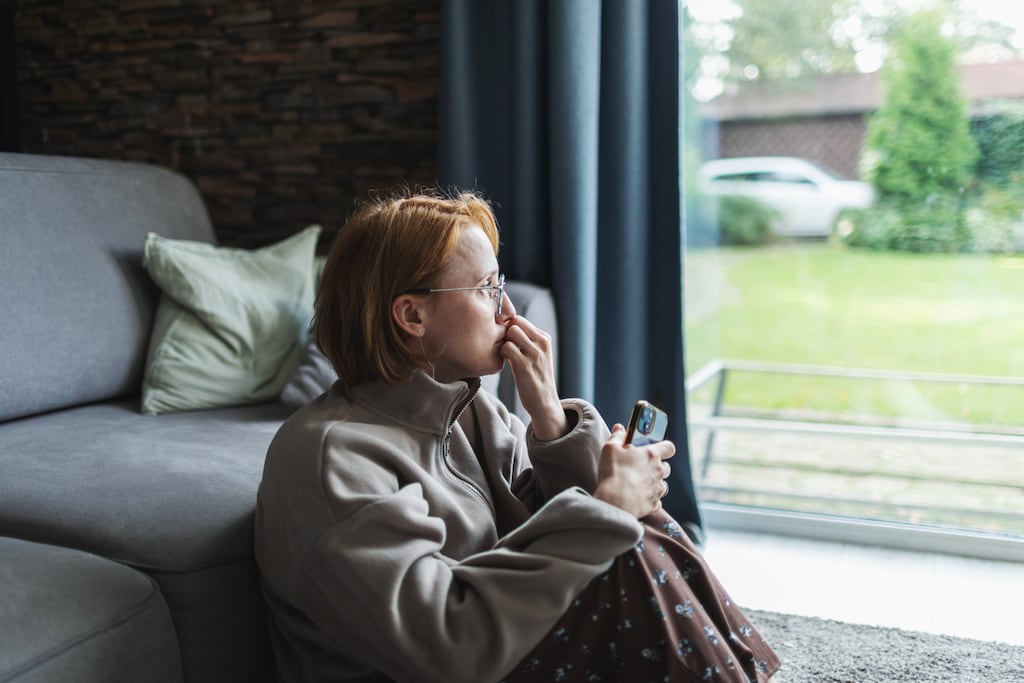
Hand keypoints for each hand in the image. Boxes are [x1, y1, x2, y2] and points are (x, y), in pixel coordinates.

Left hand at [500, 315, 566, 440]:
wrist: (544, 401)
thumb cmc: (535, 377)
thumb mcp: (536, 355)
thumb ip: (524, 341)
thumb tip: (505, 327)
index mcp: (544, 338)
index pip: (520, 320)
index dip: (509, 328)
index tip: (507, 341)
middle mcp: (541, 343)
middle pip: (515, 322)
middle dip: (505, 333)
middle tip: (505, 348)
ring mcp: (534, 353)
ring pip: (511, 332)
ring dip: (504, 343)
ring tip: (506, 356)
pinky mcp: (524, 365)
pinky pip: (506, 347)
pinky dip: (502, 354)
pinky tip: (506, 363)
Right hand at [593, 424, 675, 518]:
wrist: (615, 502)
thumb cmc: (614, 472)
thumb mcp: (610, 448)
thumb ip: (617, 436)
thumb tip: (620, 429)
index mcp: (652, 455)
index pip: (669, 447)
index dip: (664, 448)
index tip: (655, 449)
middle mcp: (659, 471)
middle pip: (666, 467)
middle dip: (656, 467)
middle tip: (640, 468)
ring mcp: (658, 489)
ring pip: (662, 485)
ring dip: (653, 484)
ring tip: (637, 485)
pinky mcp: (654, 504)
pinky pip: (656, 501)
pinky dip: (648, 499)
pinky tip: (636, 498)